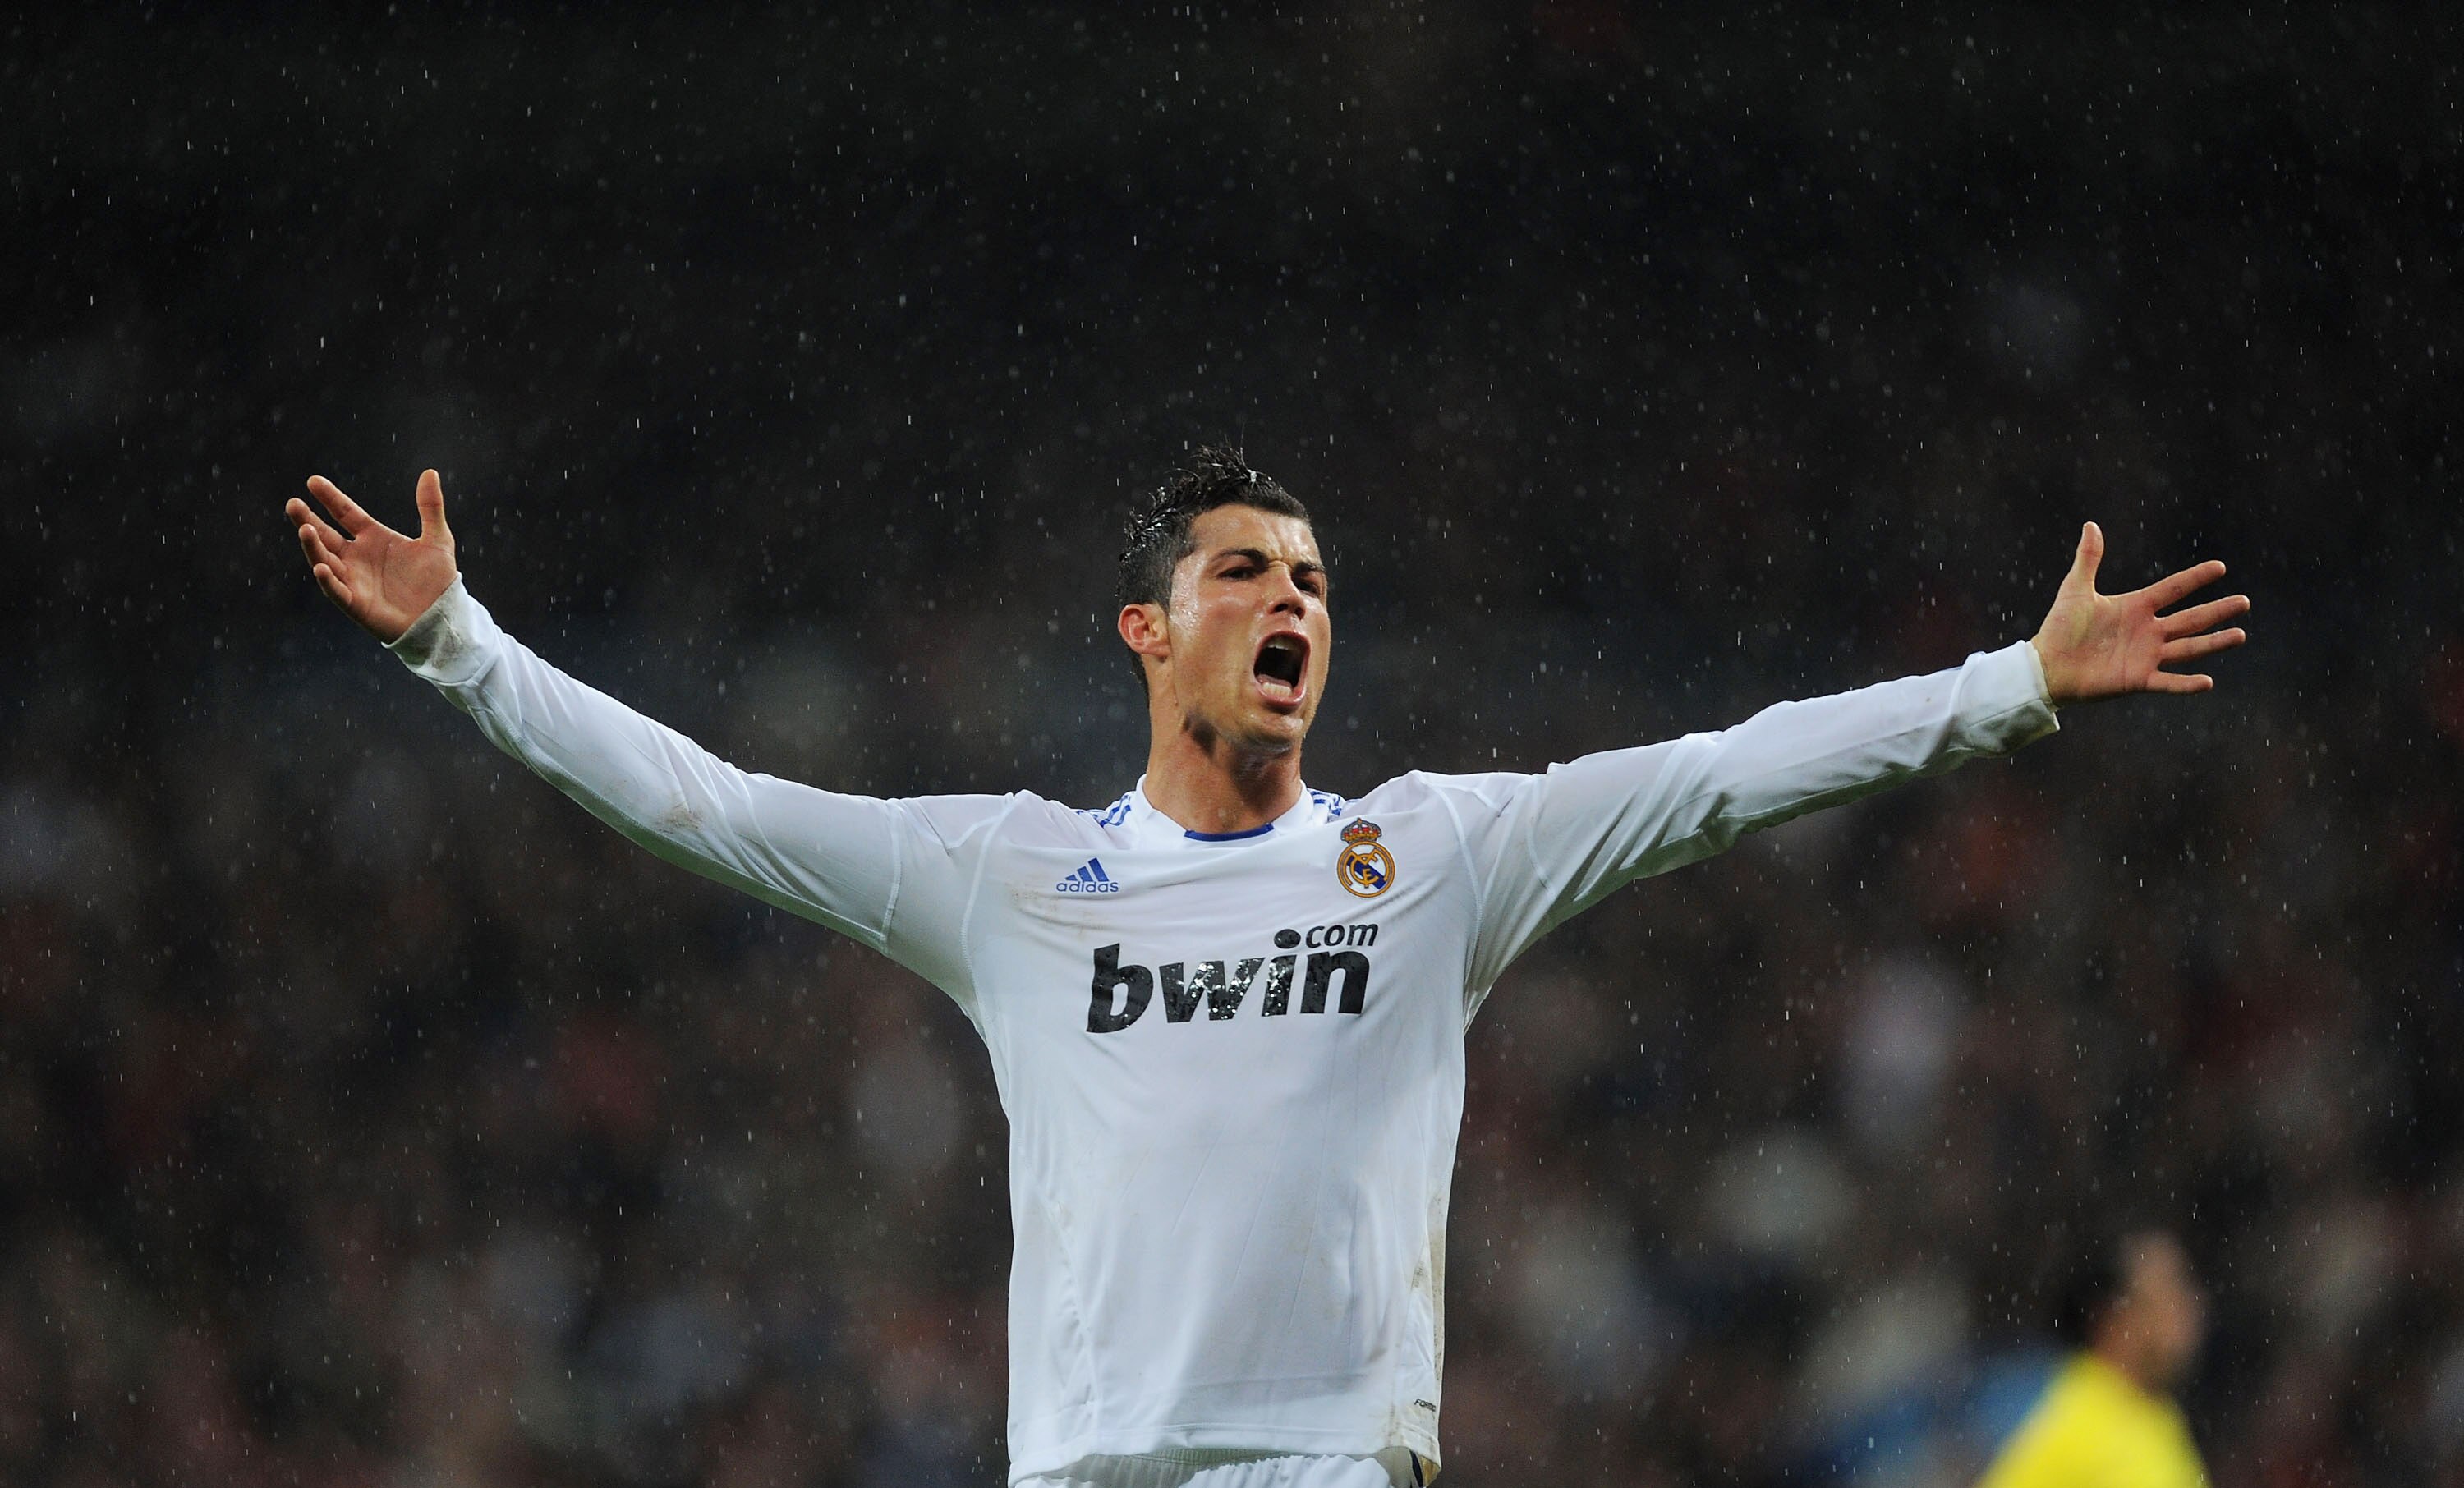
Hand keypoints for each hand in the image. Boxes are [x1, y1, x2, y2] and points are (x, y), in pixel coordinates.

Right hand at [286, 470, 459, 642]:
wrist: (443, 616)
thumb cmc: (438, 581)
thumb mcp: (437, 539)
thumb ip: (430, 507)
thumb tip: (430, 472)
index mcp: (373, 538)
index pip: (346, 513)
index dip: (330, 498)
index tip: (313, 481)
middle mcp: (358, 557)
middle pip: (326, 535)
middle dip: (308, 520)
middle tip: (293, 504)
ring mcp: (354, 580)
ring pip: (325, 560)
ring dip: (313, 546)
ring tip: (305, 529)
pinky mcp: (356, 604)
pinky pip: (337, 591)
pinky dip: (328, 580)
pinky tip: (321, 566)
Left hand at [2029, 522, 2248, 705]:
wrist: (2046, 665)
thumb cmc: (2060, 627)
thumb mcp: (2075, 589)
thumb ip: (2088, 559)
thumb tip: (2091, 525)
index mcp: (2137, 607)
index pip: (2173, 588)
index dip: (2195, 578)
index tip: (2220, 567)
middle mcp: (2148, 631)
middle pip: (2190, 619)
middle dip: (2217, 611)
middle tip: (2244, 602)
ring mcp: (2146, 656)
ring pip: (2188, 648)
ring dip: (2213, 643)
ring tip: (2240, 635)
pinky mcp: (2137, 680)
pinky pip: (2167, 682)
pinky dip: (2187, 684)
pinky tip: (2208, 681)